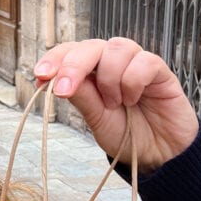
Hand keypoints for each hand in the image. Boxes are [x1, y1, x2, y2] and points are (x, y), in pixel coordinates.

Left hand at [33, 38, 199, 171]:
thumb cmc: (126, 133)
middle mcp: (112, 62)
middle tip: (64, 91)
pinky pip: (145, 61)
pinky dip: (133, 81)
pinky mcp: (160, 71)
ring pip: (117, 47)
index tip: (40, 75)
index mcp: (92, 70)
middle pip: (90, 46)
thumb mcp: (96, 118)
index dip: (54, 58)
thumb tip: (54, 77)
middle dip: (73, 66)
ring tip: (114, 104)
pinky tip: (133, 99)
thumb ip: (81, 96)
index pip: (70, 51)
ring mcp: (136, 64)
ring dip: (109, 78)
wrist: (159, 154)